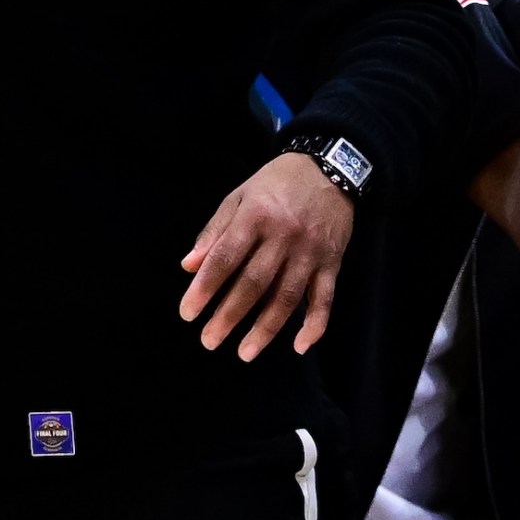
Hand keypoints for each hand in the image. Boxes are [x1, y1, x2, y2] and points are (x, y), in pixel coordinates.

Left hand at [179, 152, 354, 360]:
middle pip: (254, 283)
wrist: (329, 167)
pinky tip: (299, 346)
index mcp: (255, 216)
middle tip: (209, 341)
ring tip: (244, 352)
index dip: (204, 288)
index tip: (188, 314)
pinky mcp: (332, 262)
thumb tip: (188, 266)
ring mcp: (310, 252)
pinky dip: (314, 325)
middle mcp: (284, 236)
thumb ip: (214, 231)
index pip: (225, 258)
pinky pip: (325, 299)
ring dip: (266, 329)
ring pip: (287, 297)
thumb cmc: (275, 184)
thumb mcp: (239, 196)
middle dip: (229, 315)